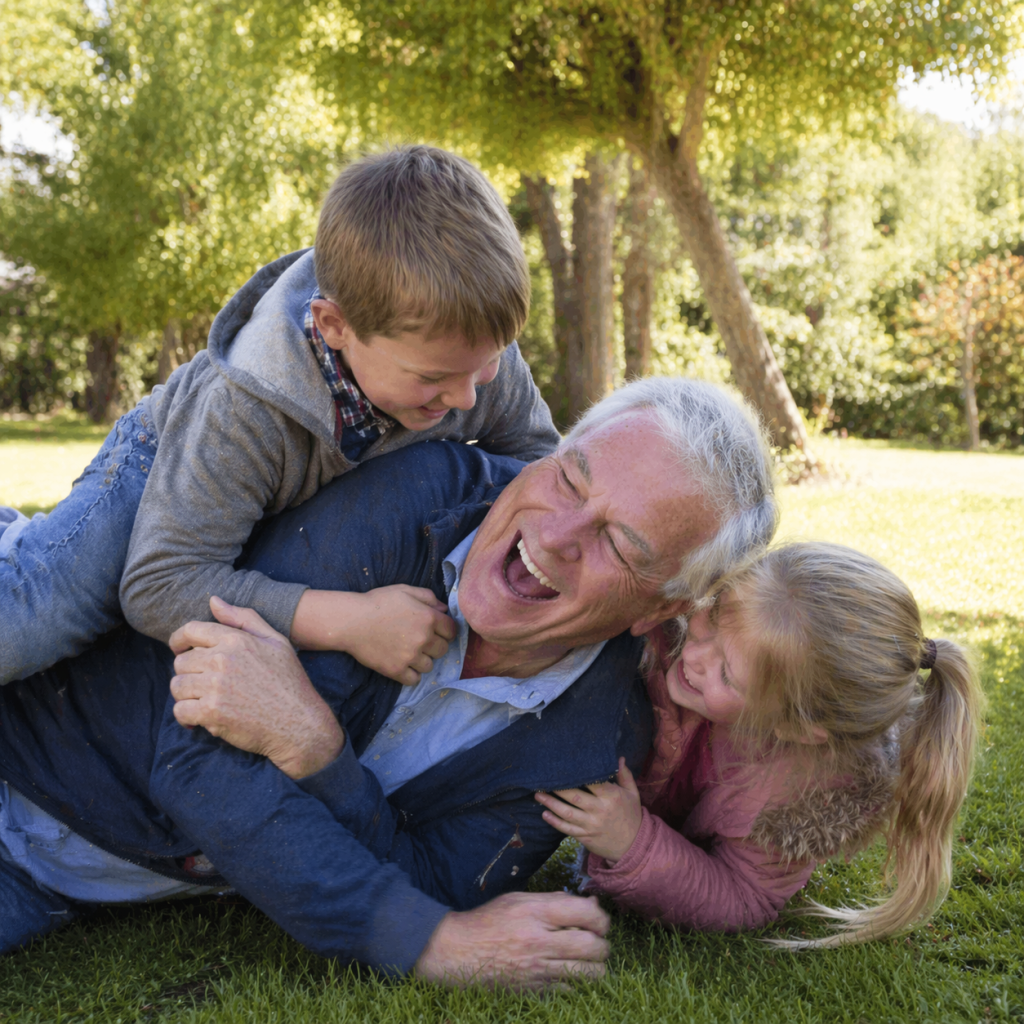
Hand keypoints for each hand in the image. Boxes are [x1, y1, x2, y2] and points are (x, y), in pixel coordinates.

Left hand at [169, 596, 343, 778]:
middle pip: (181, 661)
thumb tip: (213, 600)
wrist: (300, 723)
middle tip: (204, 684)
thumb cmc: (289, 682)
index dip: (179, 640)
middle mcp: (223, 660)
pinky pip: (180, 711)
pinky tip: (201, 719)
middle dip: (189, 673)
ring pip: (177, 686)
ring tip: (203, 700)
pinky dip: (186, 717)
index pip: (190, 631)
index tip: (180, 649)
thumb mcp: (276, 641)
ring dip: (187, 695)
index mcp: (236, 640)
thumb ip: (244, 618)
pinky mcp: (211, 713)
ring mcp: (215, 687)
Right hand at [290, 585, 456, 684]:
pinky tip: (404, 665)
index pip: (452, 631)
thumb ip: (428, 597)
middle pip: (443, 650)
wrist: (352, 621)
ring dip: (423, 660)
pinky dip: (411, 674)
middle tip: (421, 641)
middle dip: (435, 645)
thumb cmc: (378, 602)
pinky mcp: (396, 670)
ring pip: (429, 666)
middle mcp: (423, 639)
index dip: (446, 630)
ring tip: (410, 652)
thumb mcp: (405, 590)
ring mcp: (410, 656)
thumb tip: (444, 610)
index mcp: (428, 618)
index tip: (438, 631)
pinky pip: (414, 679)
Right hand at [414, 891, 610, 989]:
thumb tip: (591, 904)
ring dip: (596, 967)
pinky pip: (569, 990)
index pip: (585, 913)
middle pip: (592, 946)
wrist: (459, 952)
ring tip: (590, 960)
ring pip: (587, 974)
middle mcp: (539, 942)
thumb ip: (556, 901)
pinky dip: (575, 983)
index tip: (600, 920)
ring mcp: (537, 970)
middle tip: (599, 942)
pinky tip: (568, 973)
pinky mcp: (534, 991)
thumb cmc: (491, 920)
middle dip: (603, 944)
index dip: (601, 917)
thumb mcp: (520, 899)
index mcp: (536, 913)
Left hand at [534, 758, 642, 862]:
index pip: (591, 782)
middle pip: (574, 797)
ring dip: (551, 804)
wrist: (634, 846)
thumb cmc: (632, 815)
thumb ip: (624, 775)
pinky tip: (545, 814)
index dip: (577, 775)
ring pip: (567, 814)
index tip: (564, 767)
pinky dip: (555, 822)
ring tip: (538, 795)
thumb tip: (619, 757)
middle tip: (544, 780)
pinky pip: (567, 830)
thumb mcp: (632, 793)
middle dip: (558, 789)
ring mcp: (591, 825)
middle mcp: (599, 810)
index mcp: (611, 796)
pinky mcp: (585, 837)